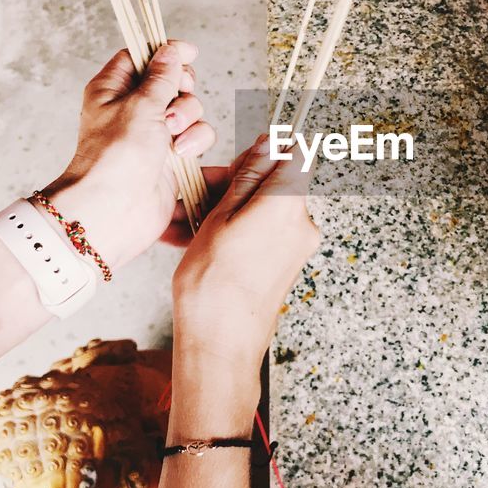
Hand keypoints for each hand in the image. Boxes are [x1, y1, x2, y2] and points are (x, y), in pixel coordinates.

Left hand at [42, 43, 215, 270]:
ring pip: (190, 110)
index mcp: (113, 89)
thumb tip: (171, 52)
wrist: (115, 210)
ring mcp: (153, 133)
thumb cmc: (115, 157)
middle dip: (182, 92)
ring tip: (173, 137)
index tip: (189, 53)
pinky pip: (197, 136)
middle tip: (173, 105)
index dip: (166, 53)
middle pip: (173, 82)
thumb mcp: (140, 106)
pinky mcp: (171, 155)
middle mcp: (134, 109)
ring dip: (190, 120)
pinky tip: (182, 154)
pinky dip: (196, 142)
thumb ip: (161, 77)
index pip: (142, 57)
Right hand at [172, 138, 319, 381]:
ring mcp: (297, 246)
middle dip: (234, 183)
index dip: (264, 150)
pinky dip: (232, 232)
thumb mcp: (219, 217)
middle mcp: (302, 224)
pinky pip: (260, 234)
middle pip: (273, 183)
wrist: (220, 344)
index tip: (237, 162)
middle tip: (196, 196)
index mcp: (289, 204)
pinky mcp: (286, 265)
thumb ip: (247, 177)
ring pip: (260, 209)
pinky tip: (196, 241)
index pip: (295, 152)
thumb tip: (267, 143)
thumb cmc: (214, 287)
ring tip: (185, 224)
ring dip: (225, 210)